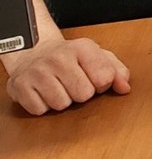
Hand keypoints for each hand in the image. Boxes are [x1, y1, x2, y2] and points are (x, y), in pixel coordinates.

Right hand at [2, 36, 130, 114]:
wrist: (34, 52)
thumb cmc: (71, 58)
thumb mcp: (97, 56)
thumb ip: (117, 71)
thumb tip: (125, 88)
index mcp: (82, 47)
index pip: (104, 78)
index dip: (102, 84)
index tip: (95, 78)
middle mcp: (58, 57)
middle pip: (83, 94)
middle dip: (82, 93)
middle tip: (74, 83)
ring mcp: (37, 71)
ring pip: (61, 104)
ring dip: (62, 100)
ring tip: (59, 86)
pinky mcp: (19, 85)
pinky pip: (40, 110)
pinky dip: (44, 105)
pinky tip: (44, 92)